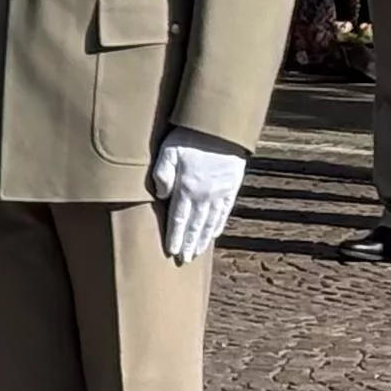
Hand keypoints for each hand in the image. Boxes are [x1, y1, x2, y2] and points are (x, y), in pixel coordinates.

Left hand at [150, 129, 244, 262]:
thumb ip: (162, 174)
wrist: (222, 130)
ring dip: (202, 239)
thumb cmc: (189, 137)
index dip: (174, 237)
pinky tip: (213, 234)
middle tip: (183, 261)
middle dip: (188, 244)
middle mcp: (204, 196)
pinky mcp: (231, 188)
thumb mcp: (168, 151)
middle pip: (194, 226)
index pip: (178, 220)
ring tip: (196, 253)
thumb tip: (159, 196)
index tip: (170, 252)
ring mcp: (219, 193)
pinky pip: (224, 212)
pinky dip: (218, 225)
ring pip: (209, 222)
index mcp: (186, 189)